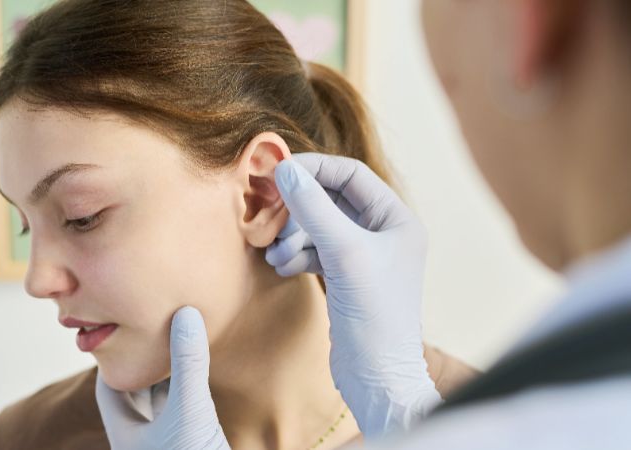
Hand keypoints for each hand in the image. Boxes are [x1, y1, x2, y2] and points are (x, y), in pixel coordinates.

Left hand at [95, 306, 229, 449]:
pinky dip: (188, 390)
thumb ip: (188, 364)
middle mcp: (140, 439)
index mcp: (124, 433)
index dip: (117, 356)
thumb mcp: (189, 408)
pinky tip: (201, 372)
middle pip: (135, 391)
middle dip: (145, 361)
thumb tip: (187, 312)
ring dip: (169, 375)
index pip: (110, 386)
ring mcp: (164, 442)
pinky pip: (183, 411)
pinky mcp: (189, 444)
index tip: (131, 327)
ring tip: (179, 341)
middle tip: (156, 328)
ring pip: (161, 401)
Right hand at [267, 153, 441, 436]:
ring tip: (276, 254)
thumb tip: (284, 169)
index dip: (313, 169)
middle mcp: (383, 233)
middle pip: (330, 200)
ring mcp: (364, 257)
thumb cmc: (374, 314)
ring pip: (318, 227)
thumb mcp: (343, 253)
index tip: (277, 172)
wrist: (376, 377)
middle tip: (270, 218)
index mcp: (396, 219)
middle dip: (298, 209)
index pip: (350, 175)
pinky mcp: (346, 278)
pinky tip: (281, 267)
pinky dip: (296, 255)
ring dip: (293, 236)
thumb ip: (313, 207)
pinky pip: (315, 251)